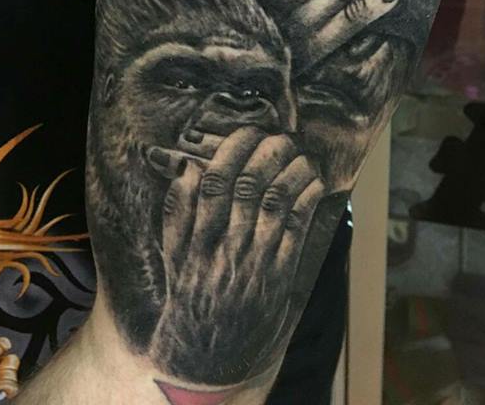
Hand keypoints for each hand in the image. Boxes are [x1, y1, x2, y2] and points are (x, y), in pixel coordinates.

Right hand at [149, 127, 324, 385]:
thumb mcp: (171, 254)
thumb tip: (187, 168)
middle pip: (251, 188)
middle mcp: (225, 249)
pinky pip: (297, 231)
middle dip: (269, 153)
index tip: (247, 131)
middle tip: (280, 136)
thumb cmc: (189, 293)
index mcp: (196, 239)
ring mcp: (255, 264)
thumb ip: (177, 210)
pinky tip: (313, 183)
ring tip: (301, 153)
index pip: (215, 183)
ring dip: (294, 172)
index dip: (234, 150)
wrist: (206, 354)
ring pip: (278, 205)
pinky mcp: (279, 278)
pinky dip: (307, 201)